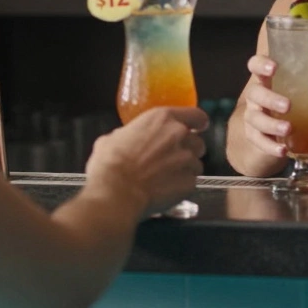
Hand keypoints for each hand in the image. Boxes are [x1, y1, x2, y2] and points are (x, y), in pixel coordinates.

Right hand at [84, 107, 207, 217]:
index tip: (197, 128)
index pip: (195, 115)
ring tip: (168, 178)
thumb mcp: (113, 137)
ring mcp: (187, 160)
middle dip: (189, 150)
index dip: (197, 123)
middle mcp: (180, 136)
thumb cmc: (110, 162)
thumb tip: (127, 138)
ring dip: (186, 169)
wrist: (117, 192)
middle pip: (198, 142)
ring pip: (196, 164)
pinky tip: (167, 191)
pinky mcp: (189, 183)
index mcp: (162, 119)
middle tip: (173, 159)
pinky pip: (191, 182)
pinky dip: (182, 186)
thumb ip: (129, 134)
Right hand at [242, 55, 307, 158]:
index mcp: (268, 79)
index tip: (274, 68)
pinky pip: (258, 141)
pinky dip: (270, 146)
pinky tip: (282, 150)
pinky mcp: (254, 136)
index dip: (261, 64)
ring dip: (271, 124)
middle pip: (255, 92)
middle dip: (270, 98)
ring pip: (255, 118)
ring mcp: (253, 115)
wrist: (276, 133)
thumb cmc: (294, 104)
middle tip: (288, 105)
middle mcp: (257, 96)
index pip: (255, 65)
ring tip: (288, 129)